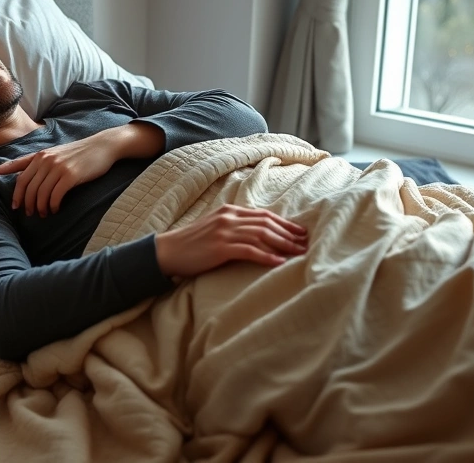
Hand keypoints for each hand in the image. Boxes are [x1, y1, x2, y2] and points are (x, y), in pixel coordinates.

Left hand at [0, 136, 119, 216]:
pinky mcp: (70, 176)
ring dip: (39, 207)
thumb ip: (41, 163)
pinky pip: (54, 196)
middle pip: (27, 186)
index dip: (5, 175)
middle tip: (29, 213)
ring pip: (40, 193)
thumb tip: (26, 175)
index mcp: (41, 155)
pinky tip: (55, 209)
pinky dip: (52, 206)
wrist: (103, 146)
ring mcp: (58, 167)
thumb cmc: (80, 153)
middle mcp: (46, 160)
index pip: (17, 167)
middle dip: (25, 202)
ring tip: (43, 214)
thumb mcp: (57, 154)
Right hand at [154, 204, 307, 277]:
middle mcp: (229, 218)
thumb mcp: (214, 229)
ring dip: (283, 245)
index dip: (285, 223)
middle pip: (267, 224)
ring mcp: (224, 231)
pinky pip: (249, 250)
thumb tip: (258, 235)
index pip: (264, 215)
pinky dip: (266, 256)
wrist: (168, 251)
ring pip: (262, 235)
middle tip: (306, 243)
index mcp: (230, 211)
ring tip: (298, 253)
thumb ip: (234, 227)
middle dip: (289, 234)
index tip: (301, 232)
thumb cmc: (192, 244)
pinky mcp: (220, 247)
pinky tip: (278, 262)